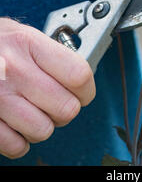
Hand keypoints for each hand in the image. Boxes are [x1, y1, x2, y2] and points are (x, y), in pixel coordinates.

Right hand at [0, 18, 95, 158]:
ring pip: (43, 130)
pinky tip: (17, 124)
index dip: (86, 89)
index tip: (82, 92)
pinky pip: (15, 145)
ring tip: (33, 111)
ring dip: (42, 126)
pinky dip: (19, 141)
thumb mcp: (24, 35)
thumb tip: (79, 78)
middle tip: (55, 102)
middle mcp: (14, 69)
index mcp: (29, 43)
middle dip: (65, 110)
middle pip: (66, 108)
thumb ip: (51, 54)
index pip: (79, 75)